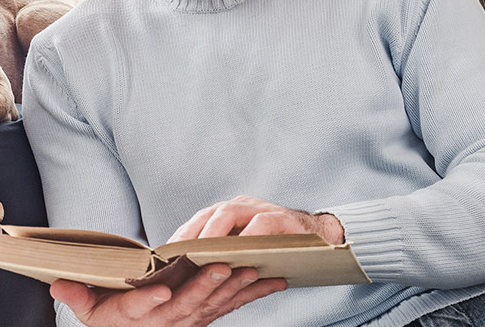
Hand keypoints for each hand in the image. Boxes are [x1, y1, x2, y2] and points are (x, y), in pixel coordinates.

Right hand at [51, 263, 285, 326]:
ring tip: (250, 269)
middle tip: (223, 266)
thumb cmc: (111, 319)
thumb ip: (78, 297)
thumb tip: (58, 284)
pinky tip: (274, 281)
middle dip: (205, 286)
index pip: (140, 310)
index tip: (162, 292)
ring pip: (213, 305)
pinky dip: (253, 293)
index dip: (151, 301)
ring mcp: (189, 321)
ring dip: (233, 288)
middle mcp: (165, 322)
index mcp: (133, 318)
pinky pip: (231, 306)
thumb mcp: (90, 312)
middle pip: (186, 306)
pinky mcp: (206, 317)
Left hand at [169, 195, 344, 244]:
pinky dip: (250, 235)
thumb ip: (223, 259)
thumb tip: (190, 276)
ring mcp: (261, 209)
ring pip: (230, 213)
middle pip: (208, 214)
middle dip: (191, 233)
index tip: (164, 255)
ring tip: (201, 251)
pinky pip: (262, 223)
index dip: (180, 237)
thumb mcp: (245, 254)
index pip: (197, 221)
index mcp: (227, 215)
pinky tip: (240, 251)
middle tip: (177, 254)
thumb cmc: (275, 251)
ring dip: (214, 232)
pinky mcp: (282, 218)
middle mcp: (241, 207)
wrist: (320, 242)